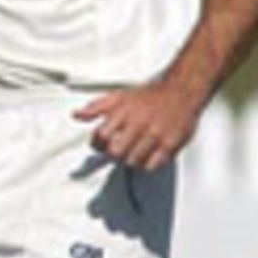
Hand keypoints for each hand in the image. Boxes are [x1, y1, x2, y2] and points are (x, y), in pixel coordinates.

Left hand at [74, 80, 202, 172]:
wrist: (180, 92)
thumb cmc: (150, 96)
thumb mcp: (119, 97)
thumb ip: (96, 108)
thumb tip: (76, 115)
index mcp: (124, 112)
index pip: (101, 136)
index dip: (97, 143)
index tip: (99, 144)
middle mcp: (139, 124)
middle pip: (115, 152)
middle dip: (113, 153)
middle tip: (117, 149)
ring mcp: (155, 135)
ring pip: (132, 161)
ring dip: (129, 160)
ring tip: (132, 152)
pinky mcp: (170, 144)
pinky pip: (152, 165)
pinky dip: (146, 165)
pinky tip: (146, 156)